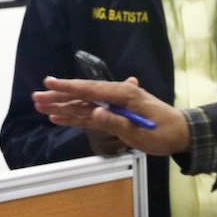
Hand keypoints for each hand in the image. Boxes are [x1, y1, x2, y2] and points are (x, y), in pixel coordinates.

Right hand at [34, 76, 190, 155]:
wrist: (180, 133)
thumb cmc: (163, 132)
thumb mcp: (141, 131)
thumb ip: (116, 122)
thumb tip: (94, 114)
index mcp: (124, 94)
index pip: (91, 90)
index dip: (68, 87)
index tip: (49, 83)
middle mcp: (117, 96)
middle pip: (83, 96)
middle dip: (59, 96)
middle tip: (36, 97)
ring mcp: (114, 106)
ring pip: (83, 105)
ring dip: (62, 106)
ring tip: (40, 106)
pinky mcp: (114, 117)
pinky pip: (90, 116)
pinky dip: (75, 116)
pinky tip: (58, 117)